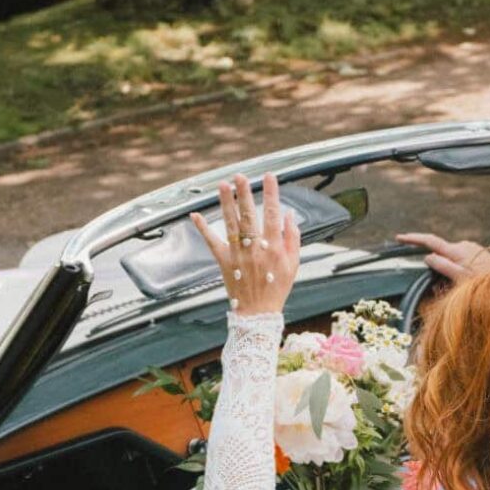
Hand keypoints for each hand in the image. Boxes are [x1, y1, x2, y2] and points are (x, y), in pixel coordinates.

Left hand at [191, 172, 300, 314]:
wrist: (258, 312)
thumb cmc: (277, 287)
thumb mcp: (294, 264)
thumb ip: (293, 238)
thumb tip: (289, 215)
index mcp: (275, 247)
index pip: (273, 214)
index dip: (271, 193)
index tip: (269, 177)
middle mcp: (256, 248)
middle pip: (249, 215)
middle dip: (245, 194)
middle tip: (240, 176)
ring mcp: (238, 254)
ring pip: (231, 224)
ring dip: (226, 203)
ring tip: (223, 186)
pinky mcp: (224, 261)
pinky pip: (212, 242)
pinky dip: (203, 229)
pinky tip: (196, 215)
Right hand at [395, 232, 489, 282]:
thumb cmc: (488, 284)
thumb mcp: (463, 279)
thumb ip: (444, 266)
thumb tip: (428, 257)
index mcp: (458, 251)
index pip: (430, 241)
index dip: (413, 239)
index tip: (399, 237)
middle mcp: (464, 246)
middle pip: (440, 252)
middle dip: (435, 266)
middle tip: (440, 286)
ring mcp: (471, 248)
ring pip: (450, 258)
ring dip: (447, 270)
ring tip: (457, 288)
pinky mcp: (476, 253)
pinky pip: (460, 260)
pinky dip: (456, 269)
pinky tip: (466, 282)